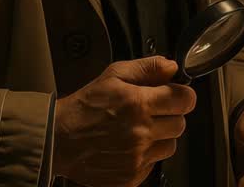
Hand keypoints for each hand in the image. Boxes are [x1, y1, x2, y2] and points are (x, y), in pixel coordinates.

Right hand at [52, 56, 196, 186]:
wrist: (59, 140)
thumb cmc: (85, 107)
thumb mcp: (113, 75)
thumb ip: (147, 68)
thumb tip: (172, 67)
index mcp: (138, 104)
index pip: (185, 100)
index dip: (182, 95)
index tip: (174, 95)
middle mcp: (141, 133)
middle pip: (180, 124)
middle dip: (170, 115)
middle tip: (150, 112)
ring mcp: (136, 159)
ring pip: (170, 146)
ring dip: (160, 137)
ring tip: (137, 130)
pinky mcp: (131, 177)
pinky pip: (153, 164)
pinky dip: (145, 156)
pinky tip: (128, 146)